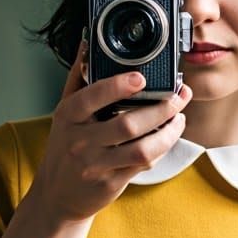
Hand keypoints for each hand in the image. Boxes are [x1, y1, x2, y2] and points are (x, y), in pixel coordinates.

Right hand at [24, 43, 191, 224]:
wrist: (57, 195)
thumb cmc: (64, 147)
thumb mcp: (64, 113)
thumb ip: (78, 77)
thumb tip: (88, 43)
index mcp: (68, 116)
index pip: (91, 97)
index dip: (117, 86)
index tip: (141, 77)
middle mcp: (79, 141)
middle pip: (127, 124)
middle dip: (161, 108)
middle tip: (179, 96)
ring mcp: (95, 165)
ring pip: (141, 148)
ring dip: (168, 132)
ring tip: (179, 117)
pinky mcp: (110, 183)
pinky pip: (143, 164)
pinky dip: (160, 148)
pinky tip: (168, 136)